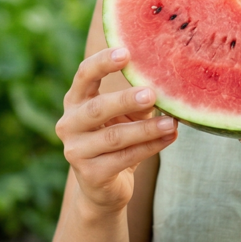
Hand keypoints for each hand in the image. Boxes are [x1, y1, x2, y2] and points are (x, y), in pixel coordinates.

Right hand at [56, 47, 177, 214]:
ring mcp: (76, 151)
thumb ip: (138, 101)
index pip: (84, 76)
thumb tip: (169, 86)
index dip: (102, 63)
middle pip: (97, 108)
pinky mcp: (90, 174)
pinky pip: (124, 158)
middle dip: (125, 100)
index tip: (126, 52)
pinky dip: (149, 147)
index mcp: (75, 102)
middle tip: (152, 93)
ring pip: (114, 137)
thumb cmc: (116, 142)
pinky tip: (168, 138)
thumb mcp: (125, 117)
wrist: (103, 189)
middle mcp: (69, 124)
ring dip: (146, 129)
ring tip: (171, 122)